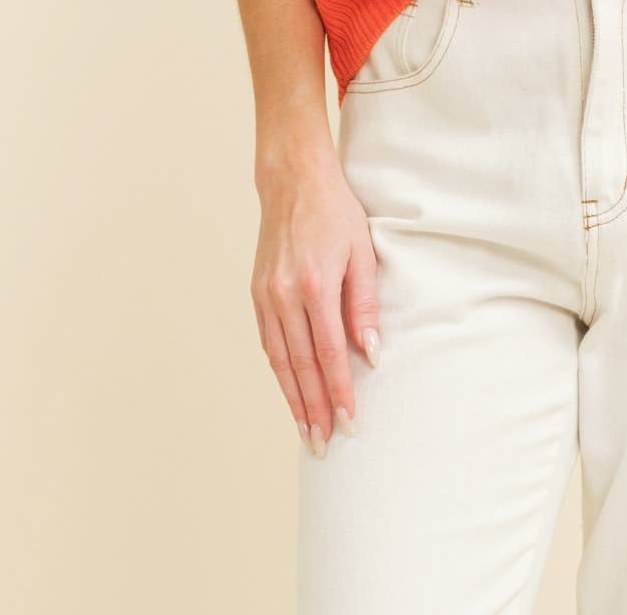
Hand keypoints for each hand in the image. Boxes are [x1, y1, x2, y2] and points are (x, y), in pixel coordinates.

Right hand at [250, 151, 381, 456]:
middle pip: (300, 366)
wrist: (292, 180)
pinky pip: (268, 343)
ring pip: (280, 361)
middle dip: (314, 409)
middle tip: (325, 445)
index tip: (349, 421)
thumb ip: (365, 304)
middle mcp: (284, 296)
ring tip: (306, 432)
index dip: (338, 391)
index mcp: (314, 285)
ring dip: (293, 400)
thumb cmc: (336, 212)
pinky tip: (290, 391)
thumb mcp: (362, 252)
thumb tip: (370, 353)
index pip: (329, 354)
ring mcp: (265, 295)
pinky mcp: (256, 293)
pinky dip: (280, 372)